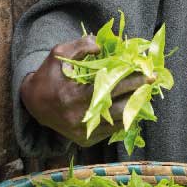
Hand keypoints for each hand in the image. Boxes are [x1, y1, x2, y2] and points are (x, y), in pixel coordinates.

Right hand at [20, 35, 154, 146]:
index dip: (129, 80)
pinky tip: (134, 106)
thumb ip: (81, 46)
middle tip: (153, 80)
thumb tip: (102, 45)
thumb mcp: (59, 54)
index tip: (146, 72)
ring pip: (117, 121)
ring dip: (135, 106)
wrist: (33, 104)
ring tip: (147, 92)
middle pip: (117, 106)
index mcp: (72, 96)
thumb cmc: (49, 75)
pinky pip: (111, 131)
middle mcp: (78, 118)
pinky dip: (125, 119)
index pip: (108, 88)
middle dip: (138, 92)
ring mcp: (83, 132)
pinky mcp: (85, 140)